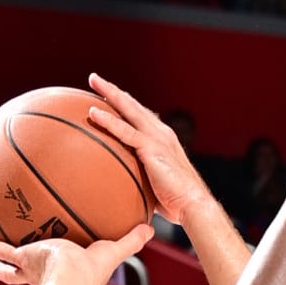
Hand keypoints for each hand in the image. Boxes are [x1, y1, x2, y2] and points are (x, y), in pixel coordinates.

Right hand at [0, 220, 151, 284]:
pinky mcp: (22, 258)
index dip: (49, 268)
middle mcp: (41, 272)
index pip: (53, 271)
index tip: (46, 262)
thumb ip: (130, 241)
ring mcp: (29, 265)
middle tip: (7, 259)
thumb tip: (151, 228)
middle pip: (24, 272)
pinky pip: (0, 250)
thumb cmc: (92, 272)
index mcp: (59, 273)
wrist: (73, 279)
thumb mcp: (113, 251)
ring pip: (7, 265)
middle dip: (15, 267)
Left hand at [86, 76, 209, 228]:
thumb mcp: (155, 187)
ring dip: (110, 94)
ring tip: (93, 82)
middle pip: (133, 105)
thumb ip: (141, 180)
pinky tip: (93, 113)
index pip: (140, 116)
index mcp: (162, 139)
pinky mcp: (152, 148)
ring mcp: (157, 138)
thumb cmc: (175, 203)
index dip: (124, 104)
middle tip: (95, 79)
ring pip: (129, 109)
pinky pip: (125, 131)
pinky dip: (108, 120)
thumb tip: (124, 192)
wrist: (193, 205)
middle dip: (114, 91)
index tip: (108, 97)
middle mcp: (161, 132)